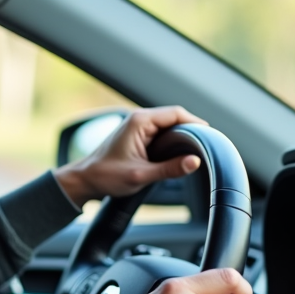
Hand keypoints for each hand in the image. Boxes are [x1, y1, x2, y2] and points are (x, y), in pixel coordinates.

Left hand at [54, 106, 206, 206]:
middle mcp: (139, 119)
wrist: (84, 180)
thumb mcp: (140, 175)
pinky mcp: (137, 136)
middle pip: (175, 117)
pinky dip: (173, 140)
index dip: (196, 123)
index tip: (210, 137)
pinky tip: (180, 153)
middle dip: (192, 130)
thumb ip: (169, 169)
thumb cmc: (105, 176)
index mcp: (139, 121)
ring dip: (182, 136)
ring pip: (169, 125)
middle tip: (207, 146)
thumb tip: (195, 162)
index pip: (177, 113)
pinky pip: (161, 133)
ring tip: (196, 150)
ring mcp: (138, 126)